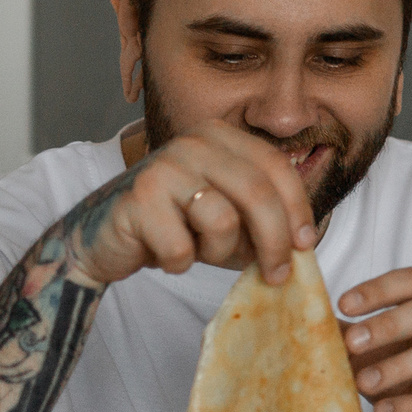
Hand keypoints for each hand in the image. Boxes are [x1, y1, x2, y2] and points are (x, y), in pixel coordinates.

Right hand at [65, 122, 315, 287]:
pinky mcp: (138, 198)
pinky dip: (180, 263)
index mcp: (219, 136)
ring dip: (220, 253)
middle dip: (275, 242)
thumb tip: (304, 243)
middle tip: (277, 274)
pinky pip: (182, 247)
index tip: (306, 245)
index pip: (276, 167)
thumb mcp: (228, 213)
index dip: (299, 210)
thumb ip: (263, 216)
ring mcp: (163, 166)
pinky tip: (164, 253)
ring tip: (200, 252)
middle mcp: (192, 142)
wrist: (104, 235)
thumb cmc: (176, 225)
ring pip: (223, 221)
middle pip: (257, 193)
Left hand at [336, 268, 411, 411]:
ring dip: (400, 366)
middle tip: (352, 343)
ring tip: (363, 383)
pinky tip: (382, 410)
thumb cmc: (404, 375)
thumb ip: (351, 329)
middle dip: (391, 324)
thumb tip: (304, 313)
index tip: (342, 304)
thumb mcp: (374, 347)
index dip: (379, 289)